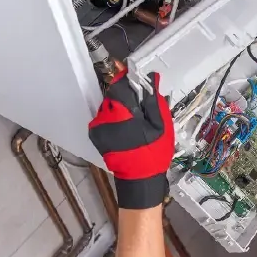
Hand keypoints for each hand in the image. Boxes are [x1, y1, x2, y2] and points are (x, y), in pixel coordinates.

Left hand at [89, 72, 174, 209]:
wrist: (139, 178)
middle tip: (143, 107)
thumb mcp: (160, 125)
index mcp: (121, 112)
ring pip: (109, 106)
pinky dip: (115, 118)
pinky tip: (128, 129)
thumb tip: (151, 77)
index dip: (129, 79)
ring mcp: (97, 126)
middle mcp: (104, 116)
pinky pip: (105, 118)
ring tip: (136, 121)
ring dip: (121, 108)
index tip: (139, 80)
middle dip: (127, 97)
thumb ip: (153, 99)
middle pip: (114, 95)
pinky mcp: (95, 134)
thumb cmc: (154, 152)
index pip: (120, 84)